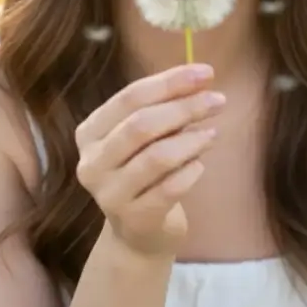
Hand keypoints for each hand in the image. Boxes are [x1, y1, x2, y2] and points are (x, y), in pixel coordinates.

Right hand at [75, 64, 224, 257]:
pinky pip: (170, 188)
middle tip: (217, 101)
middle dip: (184, 108)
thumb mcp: (143, 137)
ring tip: (213, 133)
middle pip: (141, 125)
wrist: (138, 233)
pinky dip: (191, 171)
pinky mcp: (134, 219)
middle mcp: (92, 162)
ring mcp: (109, 194)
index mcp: (89, 132)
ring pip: (156, 156)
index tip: (207, 73)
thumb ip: (162, 108)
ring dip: (192, 140)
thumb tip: (200, 78)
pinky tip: (200, 165)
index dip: (169, 82)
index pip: (129, 97)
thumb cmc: (144, 172)